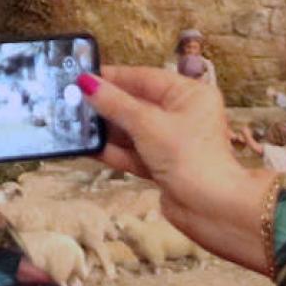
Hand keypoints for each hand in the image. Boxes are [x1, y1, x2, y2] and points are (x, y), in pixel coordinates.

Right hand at [79, 67, 278, 272]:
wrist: (211, 209)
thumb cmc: (191, 159)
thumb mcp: (147, 124)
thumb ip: (116, 104)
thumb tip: (88, 84)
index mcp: (190, 95)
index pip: (145, 78)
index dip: (114, 77)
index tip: (84, 76)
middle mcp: (183, 116)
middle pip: (137, 104)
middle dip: (107, 105)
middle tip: (74, 101)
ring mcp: (173, 142)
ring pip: (133, 131)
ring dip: (107, 130)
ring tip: (76, 124)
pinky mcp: (163, 166)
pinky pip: (134, 153)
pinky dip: (115, 152)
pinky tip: (90, 148)